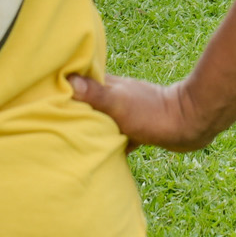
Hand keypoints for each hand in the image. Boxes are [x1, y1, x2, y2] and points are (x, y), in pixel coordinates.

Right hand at [69, 71, 220, 152]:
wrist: (191, 123)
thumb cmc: (153, 113)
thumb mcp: (119, 104)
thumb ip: (96, 93)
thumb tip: (68, 80)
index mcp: (110, 85)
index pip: (80, 83)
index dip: (64, 88)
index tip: (44, 97)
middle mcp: (117, 96)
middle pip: (88, 103)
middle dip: (75, 112)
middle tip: (54, 126)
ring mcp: (128, 111)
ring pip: (102, 120)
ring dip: (92, 129)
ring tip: (73, 143)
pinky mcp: (139, 127)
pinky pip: (117, 136)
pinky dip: (110, 143)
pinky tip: (101, 156)